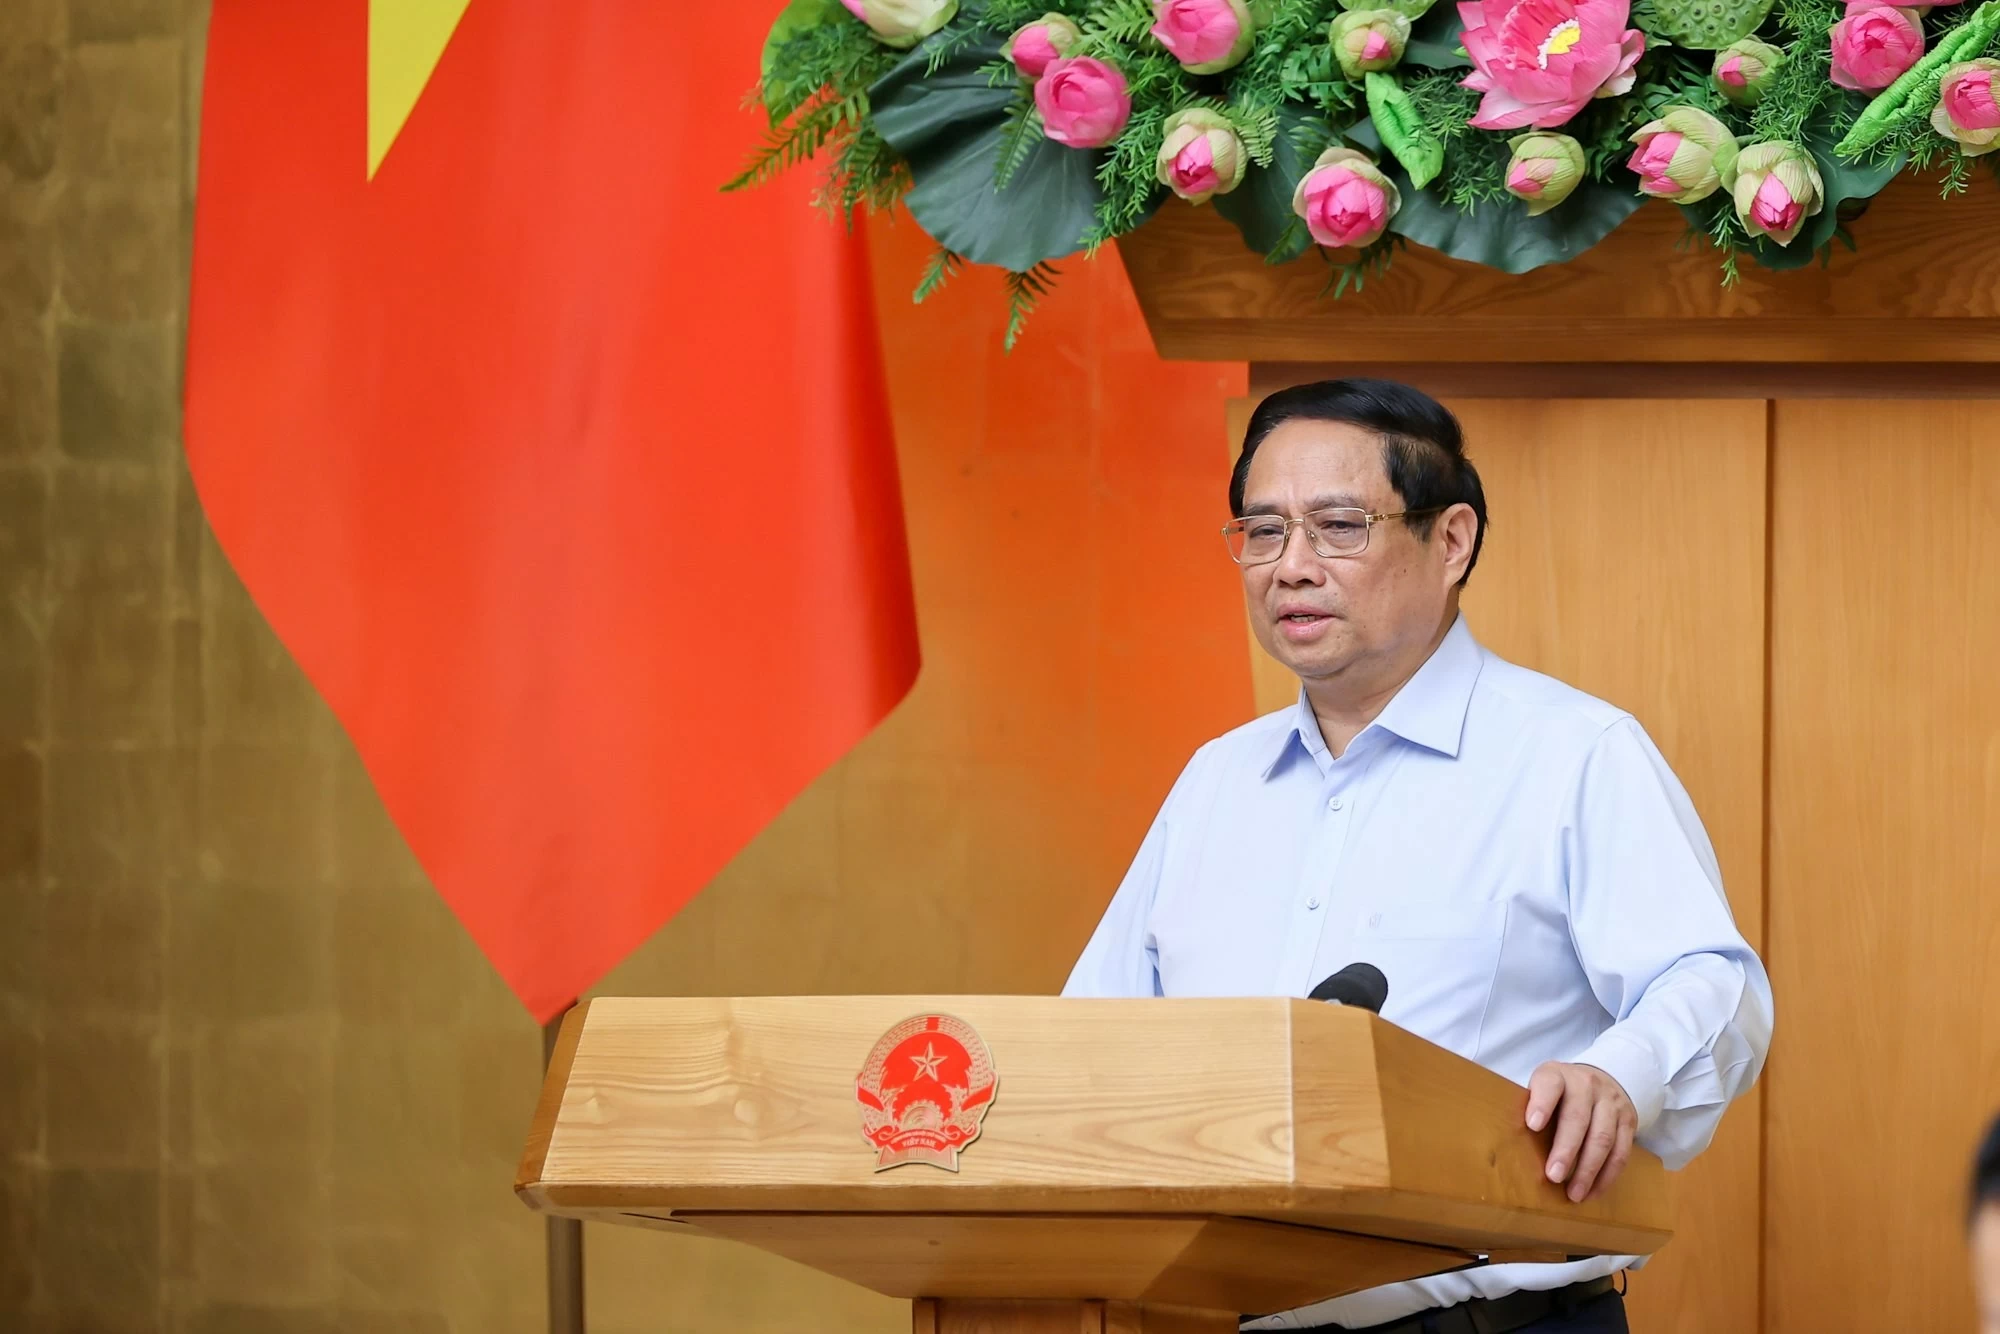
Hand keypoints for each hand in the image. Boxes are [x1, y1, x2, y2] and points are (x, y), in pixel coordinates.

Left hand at [1525, 1062, 1636, 1203]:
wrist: (1597, 1080)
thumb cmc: (1558, 1093)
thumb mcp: (1541, 1089)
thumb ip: (1531, 1108)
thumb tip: (1512, 1147)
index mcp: (1557, 1075)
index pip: (1550, 1085)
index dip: (1542, 1103)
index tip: (1532, 1125)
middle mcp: (1587, 1084)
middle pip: (1578, 1117)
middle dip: (1566, 1149)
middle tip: (1553, 1176)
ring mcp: (1611, 1102)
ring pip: (1603, 1138)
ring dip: (1588, 1170)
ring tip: (1574, 1194)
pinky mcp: (1628, 1120)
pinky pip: (1621, 1152)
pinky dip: (1607, 1176)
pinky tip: (1592, 1192)